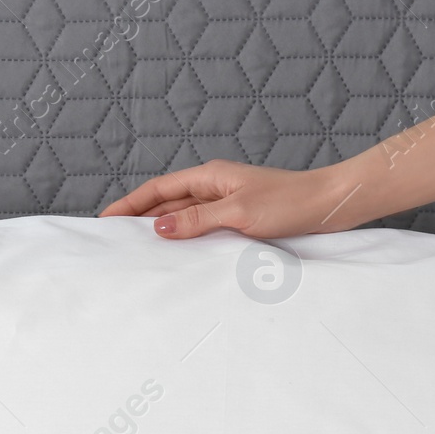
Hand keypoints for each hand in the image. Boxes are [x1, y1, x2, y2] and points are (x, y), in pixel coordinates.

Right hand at [100, 160, 364, 238]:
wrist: (330, 205)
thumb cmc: (290, 203)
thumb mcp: (239, 213)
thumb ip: (197, 221)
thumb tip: (158, 229)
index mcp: (209, 178)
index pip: (157, 190)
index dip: (129, 205)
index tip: (104, 220)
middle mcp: (214, 187)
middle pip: (166, 204)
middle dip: (139, 219)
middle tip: (113, 241)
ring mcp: (226, 203)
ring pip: (183, 218)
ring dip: (162, 232)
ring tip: (138, 252)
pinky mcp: (240, 219)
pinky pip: (202, 229)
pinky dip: (186, 240)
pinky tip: (180, 256)